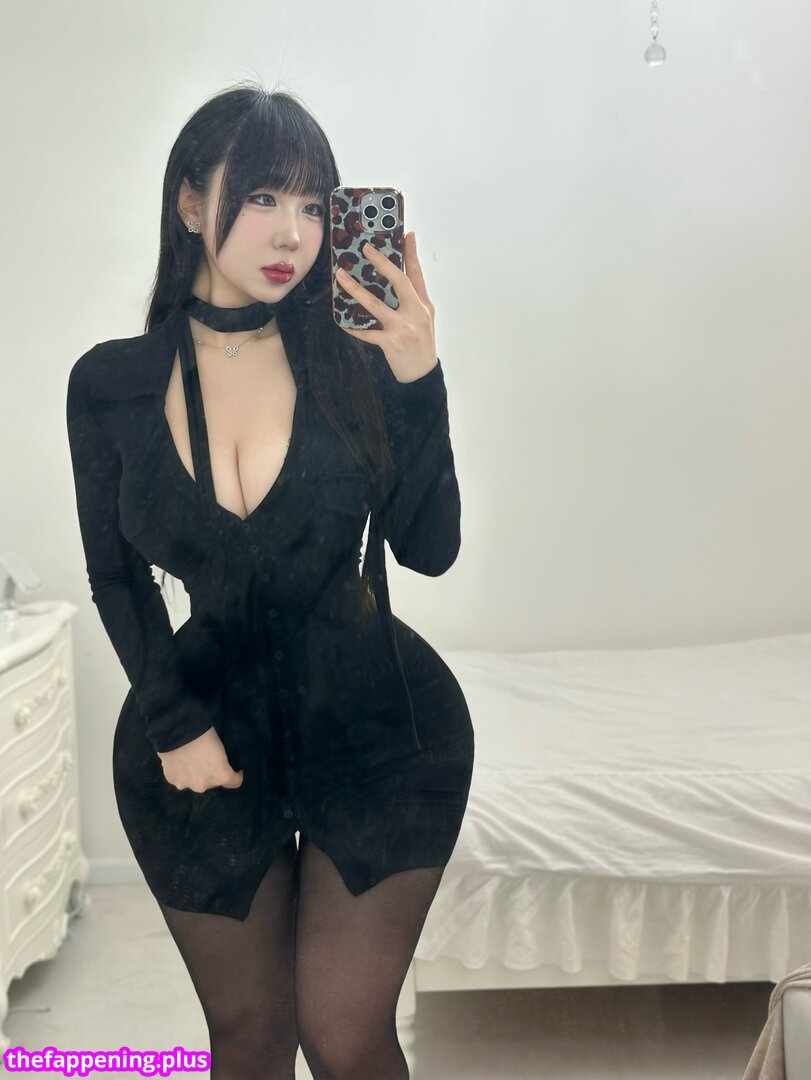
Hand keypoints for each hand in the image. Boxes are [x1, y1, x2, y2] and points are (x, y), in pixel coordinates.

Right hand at [157, 726, 243, 792]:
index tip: (235, 768)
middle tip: (207, 759)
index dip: (237, 774)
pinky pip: (180, 777)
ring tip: (191, 758)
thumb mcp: (220, 746)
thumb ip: (221, 761)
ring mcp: (186, 784)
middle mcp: (204, 785)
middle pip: (211, 782)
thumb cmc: (205, 733)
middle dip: (211, 774)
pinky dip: (181, 771)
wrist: (178, 730)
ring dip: (194, 774)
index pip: (235, 781)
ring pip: (194, 781)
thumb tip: (217, 763)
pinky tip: (179, 759)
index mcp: (221, 775)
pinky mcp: (171, 779)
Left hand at [335, 231, 437, 381]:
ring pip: (375, 305)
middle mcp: (416, 313)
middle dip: (382, 263)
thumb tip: (399, 275)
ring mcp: (403, 328)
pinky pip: (367, 332)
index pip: (417, 274)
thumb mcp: (425, 317)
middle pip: (399, 282)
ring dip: (355, 289)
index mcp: (424, 304)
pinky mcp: (391, 343)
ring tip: (341, 277)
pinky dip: (352, 326)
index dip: (412, 253)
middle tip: (366, 248)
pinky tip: (340, 319)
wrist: (423, 374)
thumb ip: (413, 297)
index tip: (407, 234)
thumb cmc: (422, 343)